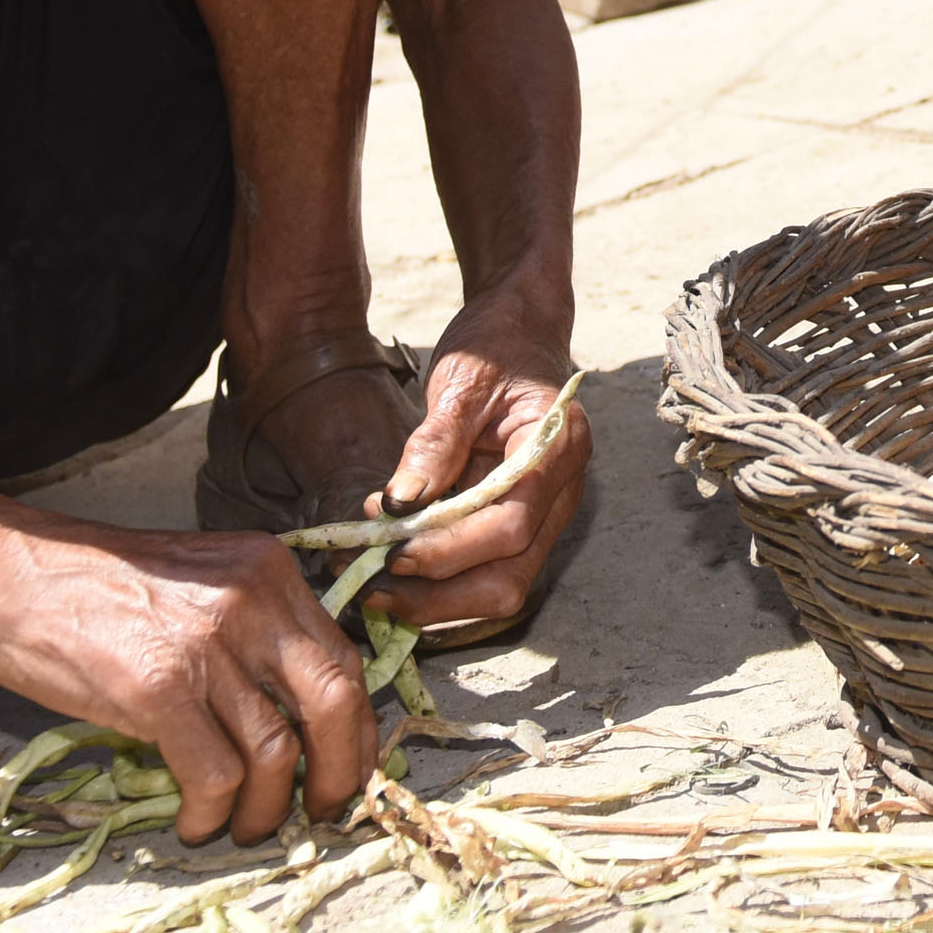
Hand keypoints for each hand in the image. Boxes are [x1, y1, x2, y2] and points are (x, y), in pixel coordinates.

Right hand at [0, 514, 375, 845]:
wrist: (6, 574)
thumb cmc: (93, 589)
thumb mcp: (197, 584)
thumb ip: (250, 632)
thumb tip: (294, 717)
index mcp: (268, 572)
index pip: (345, 659)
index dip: (357, 728)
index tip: (347, 772)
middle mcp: (251, 599)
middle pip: (336, 702)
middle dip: (339, 773)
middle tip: (321, 814)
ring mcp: (206, 642)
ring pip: (277, 751)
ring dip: (268, 809)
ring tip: (242, 828)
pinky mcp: (157, 687)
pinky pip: (216, 774)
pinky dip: (212, 814)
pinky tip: (194, 823)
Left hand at [361, 294, 585, 634]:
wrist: (521, 331)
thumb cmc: (496, 347)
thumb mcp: (460, 380)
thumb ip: (435, 441)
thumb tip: (400, 504)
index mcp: (556, 448)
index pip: (511, 524)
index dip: (450, 550)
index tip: (391, 553)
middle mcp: (561, 492)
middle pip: (511, 575)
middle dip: (439, 596)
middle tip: (372, 587)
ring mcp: (545, 514)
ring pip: (501, 588)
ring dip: (435, 601)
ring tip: (371, 586)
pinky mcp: (520, 525)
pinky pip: (486, 573)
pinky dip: (439, 585)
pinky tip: (390, 572)